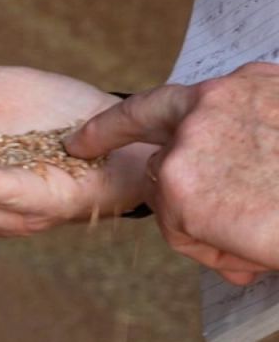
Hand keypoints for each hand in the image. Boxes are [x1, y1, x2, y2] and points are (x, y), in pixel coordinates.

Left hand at [66, 62, 278, 285]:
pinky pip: (182, 236)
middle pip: (162, 165)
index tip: (80, 139)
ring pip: (172, 205)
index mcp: (233, 90)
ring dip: (208, 228)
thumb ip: (244, 137)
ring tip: (262, 230)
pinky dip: (215, 250)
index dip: (113, 126)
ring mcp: (186, 150)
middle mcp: (203, 111)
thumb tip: (223, 178)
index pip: (157, 104)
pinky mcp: (181, 193)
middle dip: (185, 199)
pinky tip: (254, 245)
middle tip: (211, 210)